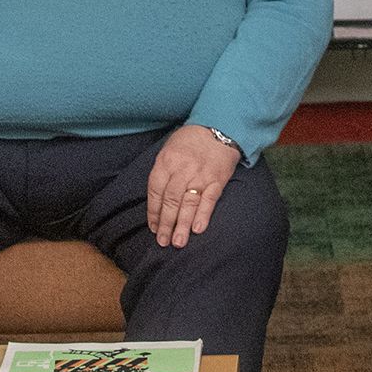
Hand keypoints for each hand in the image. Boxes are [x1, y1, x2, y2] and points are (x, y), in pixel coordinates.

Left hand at [145, 125, 241, 248]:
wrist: (218, 128)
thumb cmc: (189, 141)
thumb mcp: (168, 149)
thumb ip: (162, 172)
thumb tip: (156, 201)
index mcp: (167, 161)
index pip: (156, 191)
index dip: (153, 212)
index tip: (153, 228)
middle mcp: (182, 169)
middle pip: (171, 200)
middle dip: (166, 223)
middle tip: (163, 241)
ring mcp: (201, 175)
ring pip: (188, 203)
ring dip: (182, 225)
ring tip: (178, 242)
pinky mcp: (217, 180)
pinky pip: (209, 200)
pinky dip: (203, 215)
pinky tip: (198, 229)